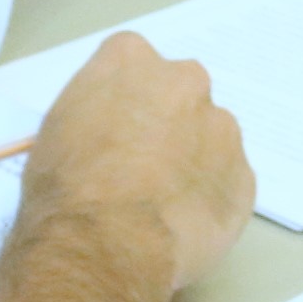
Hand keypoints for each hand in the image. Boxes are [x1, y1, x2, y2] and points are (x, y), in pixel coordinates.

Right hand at [16, 32, 252, 295]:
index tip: (112, 126)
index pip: (130, 61)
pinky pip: (227, 181)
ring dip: (192, 158)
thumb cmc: (66, 184)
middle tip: (140, 161)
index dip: (122, 97)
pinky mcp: (244, 177)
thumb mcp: (57, 127)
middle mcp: (185, 82)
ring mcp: (222, 129)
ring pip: (209, 136)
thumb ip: (94, 108)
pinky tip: (180, 223)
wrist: (106, 242)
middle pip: (179, 91)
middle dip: (165, 119)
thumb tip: (108, 128)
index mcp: (131, 59)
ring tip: (160, 201)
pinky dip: (209, 196)